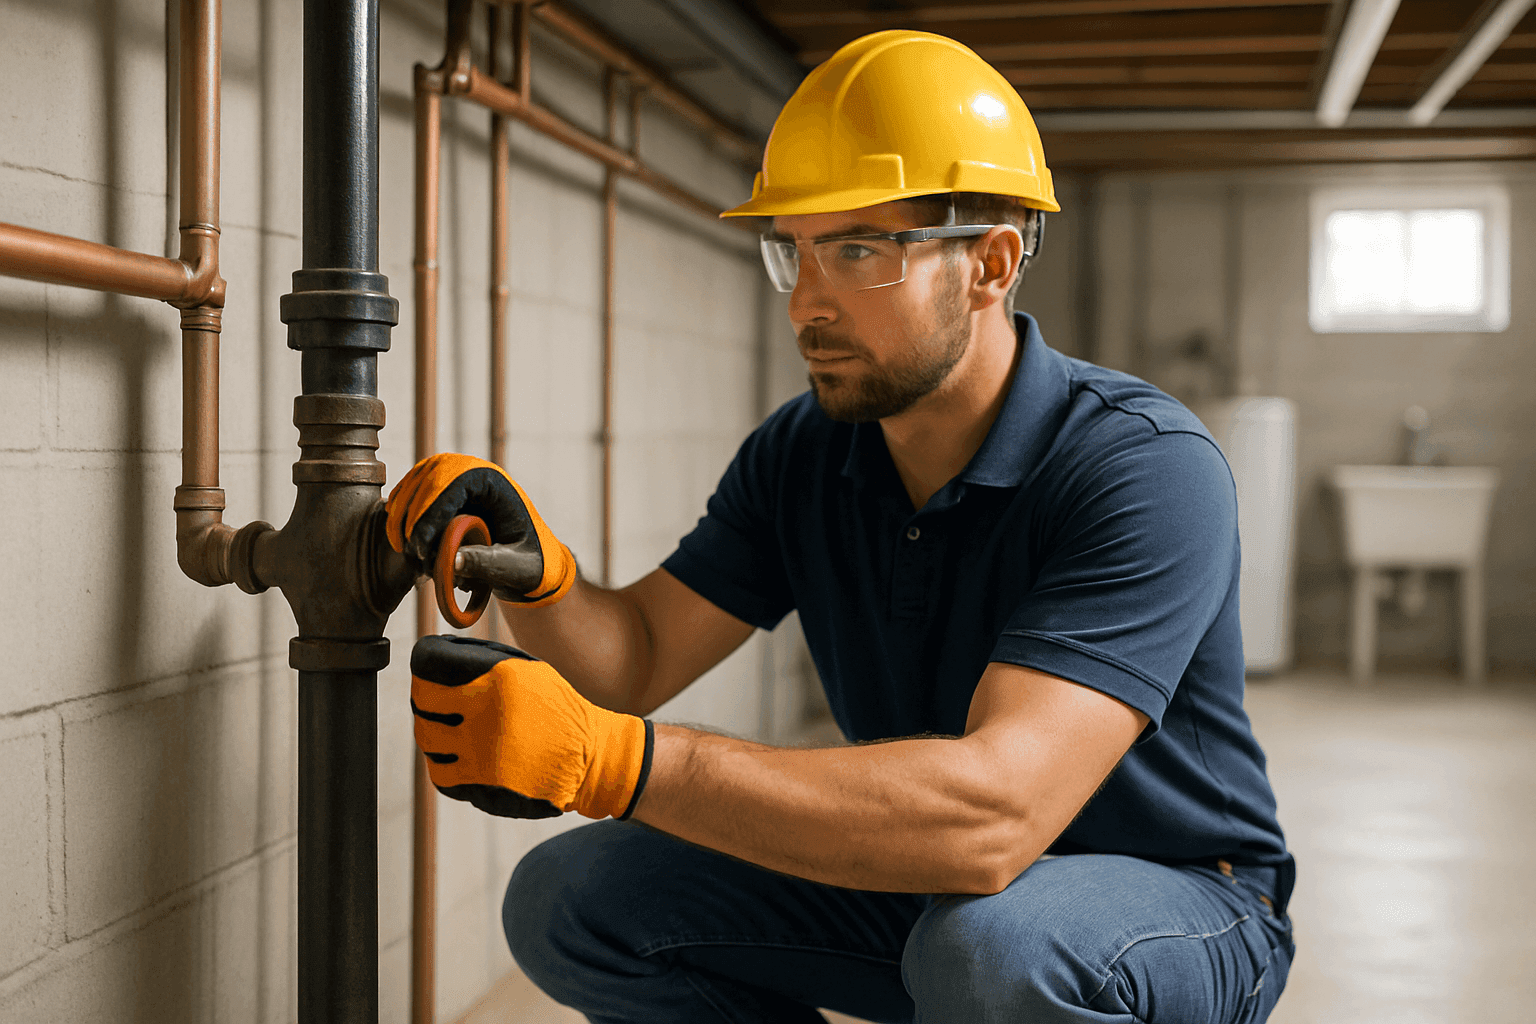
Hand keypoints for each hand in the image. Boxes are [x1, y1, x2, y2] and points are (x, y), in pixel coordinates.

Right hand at [385, 453, 576, 605]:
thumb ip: (489, 564)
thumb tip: (453, 561)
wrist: (529, 562)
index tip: (422, 547)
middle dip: (411, 514)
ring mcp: (453, 478)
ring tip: (407, 553)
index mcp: (495, 482)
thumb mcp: (516, 569)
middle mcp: (472, 471)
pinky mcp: (440, 492)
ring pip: (415, 483)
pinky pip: (412, 495)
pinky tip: (404, 545)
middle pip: (429, 476)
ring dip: (402, 516)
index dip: (432, 511)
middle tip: (410, 553)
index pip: (455, 481)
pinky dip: (401, 516)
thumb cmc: (530, 564)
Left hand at [410, 635, 654, 819]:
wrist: (589, 757)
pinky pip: (441, 774)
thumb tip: (439, 660)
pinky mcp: (483, 786)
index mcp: (497, 680)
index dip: (422, 669)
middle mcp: (486, 716)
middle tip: (433, 702)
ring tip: (446, 729)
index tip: (424, 671)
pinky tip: (458, 755)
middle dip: (424, 701)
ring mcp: (482, 755)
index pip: (429, 670)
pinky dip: (442, 763)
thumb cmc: (557, 710)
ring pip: (427, 741)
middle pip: (423, 706)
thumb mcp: (529, 671)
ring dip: (431, 732)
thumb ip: (485, 663)